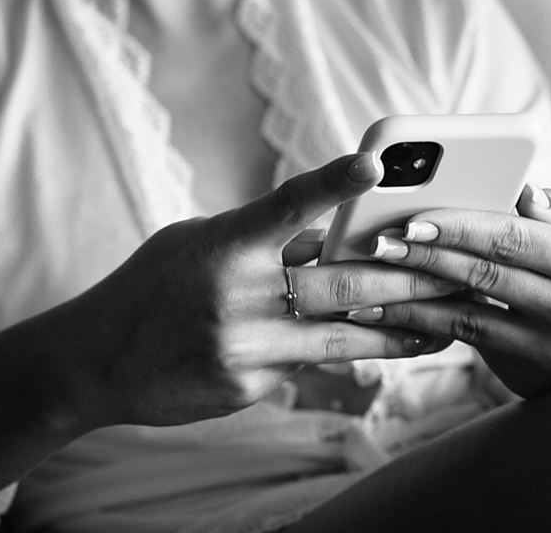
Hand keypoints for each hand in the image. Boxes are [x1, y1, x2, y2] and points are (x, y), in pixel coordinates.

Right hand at [70, 152, 454, 428]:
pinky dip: (334, 354)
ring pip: (343, 340)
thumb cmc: (153, 285)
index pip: (286, 205)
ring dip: (400, 332)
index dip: (333, 182)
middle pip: (343, 285)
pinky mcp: (247, 387)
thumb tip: (333, 236)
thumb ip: (261, 238)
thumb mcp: (199, 243)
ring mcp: (243, 348)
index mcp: (223, 244)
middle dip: (408, 280)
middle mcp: (237, 296)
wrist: (96, 361)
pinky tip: (365, 351)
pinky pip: (306, 367)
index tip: (376, 163)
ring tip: (443, 326)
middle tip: (454, 272)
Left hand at [367, 184, 550, 397]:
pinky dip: (427, 326)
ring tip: (370, 281)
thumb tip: (519, 188)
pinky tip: (391, 314)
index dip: (460, 227)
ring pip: (470, 317)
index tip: (414, 217)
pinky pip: (469, 345)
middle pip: (486, 275)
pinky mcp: (531, 374)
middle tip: (380, 242)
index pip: (515, 238)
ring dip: (414, 298)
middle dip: (426, 257)